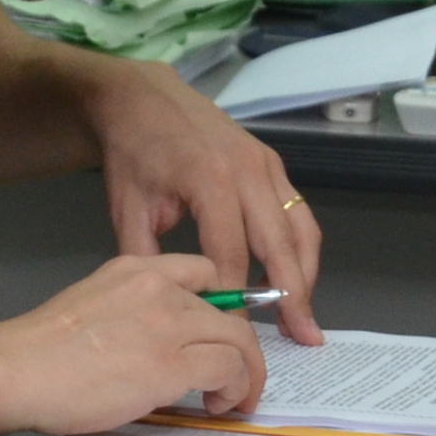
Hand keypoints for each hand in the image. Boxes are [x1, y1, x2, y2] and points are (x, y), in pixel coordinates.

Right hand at [0, 253, 272, 429]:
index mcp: (134, 270)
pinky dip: (235, 389)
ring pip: (238, 340)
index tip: (223, 335)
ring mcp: (167, 324)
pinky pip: (229, 370)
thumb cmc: (39, 355)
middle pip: (229, 311)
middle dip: (240, 348)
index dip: (223, 307)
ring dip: (245, 374)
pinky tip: (218, 405)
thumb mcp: (91, 307)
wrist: (14, 372)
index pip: (202, 272)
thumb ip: (132, 314)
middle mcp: (157, 288)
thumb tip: (160, 347)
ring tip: (230, 399)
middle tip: (236, 377)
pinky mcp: (170, 363)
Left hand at [84, 60, 324, 344]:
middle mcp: (248, 171)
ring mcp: (266, 165)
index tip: (236, 335)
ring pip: (300, 229)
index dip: (236, 299)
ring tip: (304, 317)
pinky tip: (290, 280)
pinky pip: (297, 213)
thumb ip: (148, 260)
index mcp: (209, 180)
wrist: (143, 98)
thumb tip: (169, 308)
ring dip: (306, 275)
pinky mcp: (273, 164)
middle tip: (304, 337)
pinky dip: (300, 249)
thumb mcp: (128, 209)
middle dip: (292, 295)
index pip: (231, 254)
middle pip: (279, 244)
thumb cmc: (133, 153)